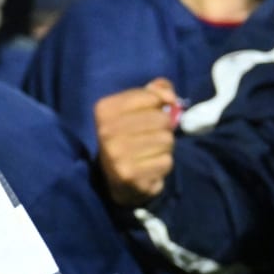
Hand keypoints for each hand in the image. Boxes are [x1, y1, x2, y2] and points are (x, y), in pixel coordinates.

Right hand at [94, 79, 180, 204]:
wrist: (117, 180)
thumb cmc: (130, 137)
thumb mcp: (137, 109)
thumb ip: (154, 93)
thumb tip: (169, 95)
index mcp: (103, 110)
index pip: (150, 96)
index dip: (159, 104)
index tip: (151, 113)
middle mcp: (105, 131)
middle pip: (161, 119)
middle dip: (163, 128)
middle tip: (150, 137)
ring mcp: (116, 154)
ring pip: (166, 140)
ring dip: (165, 147)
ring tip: (150, 152)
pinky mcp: (130, 175)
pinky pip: (166, 161)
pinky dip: (163, 164)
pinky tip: (150, 166)